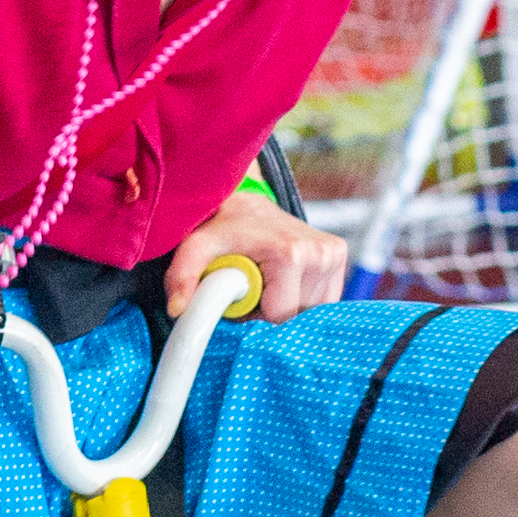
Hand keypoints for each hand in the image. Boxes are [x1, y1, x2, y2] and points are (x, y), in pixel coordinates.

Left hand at [170, 186, 344, 321]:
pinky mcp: (339, 257)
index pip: (279, 315)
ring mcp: (334, 255)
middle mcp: (321, 254)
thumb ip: (183, 276)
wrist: (247, 201)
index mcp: (291, 255)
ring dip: (285, 304)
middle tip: (252, 285)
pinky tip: (284, 278)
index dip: (256, 313)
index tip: (242, 293)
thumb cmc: (221, 224)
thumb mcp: (196, 246)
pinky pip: (322, 299)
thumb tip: (178, 310)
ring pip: (310, 310)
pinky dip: (301, 296)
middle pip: (296, 315)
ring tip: (266, 279)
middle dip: (270, 309)